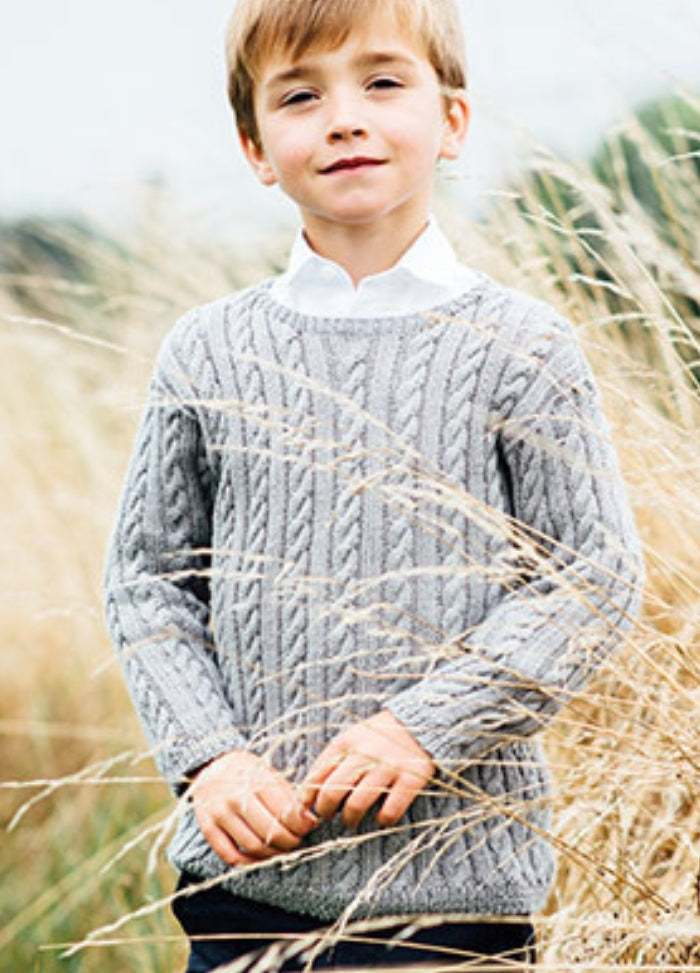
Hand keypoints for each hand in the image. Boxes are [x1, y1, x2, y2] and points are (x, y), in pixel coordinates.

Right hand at [190, 750, 318, 865]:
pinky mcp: (208, 828)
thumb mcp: (267, 772)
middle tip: (297, 839)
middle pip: (270, 833)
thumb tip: (309, 820)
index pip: (284, 812)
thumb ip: (287, 795)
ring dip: (273, 853)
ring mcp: (220, 814)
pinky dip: (248, 863)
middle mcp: (235, 798)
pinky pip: (230, 855)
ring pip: (253, 846)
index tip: (308, 826)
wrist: (210, 766)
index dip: (301, 825)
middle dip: (290, 841)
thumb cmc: (245, 771)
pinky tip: (260, 858)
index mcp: (254, 781)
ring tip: (282, 848)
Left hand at [300, 710, 434, 829]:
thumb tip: (306, 795)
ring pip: (357, 803)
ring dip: (350, 819)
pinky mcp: (411, 778)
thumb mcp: (350, 739)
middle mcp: (364, 754)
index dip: (306, 798)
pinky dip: (383, 819)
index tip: (307, 810)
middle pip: (332, 791)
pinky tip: (381, 818)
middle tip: (328, 816)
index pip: (316, 776)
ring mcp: (388, 766)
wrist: (419, 721)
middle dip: (325, 811)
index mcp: (345, 743)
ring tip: (351, 821)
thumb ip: (330, 761)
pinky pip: (391, 809)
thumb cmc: (377, 736)